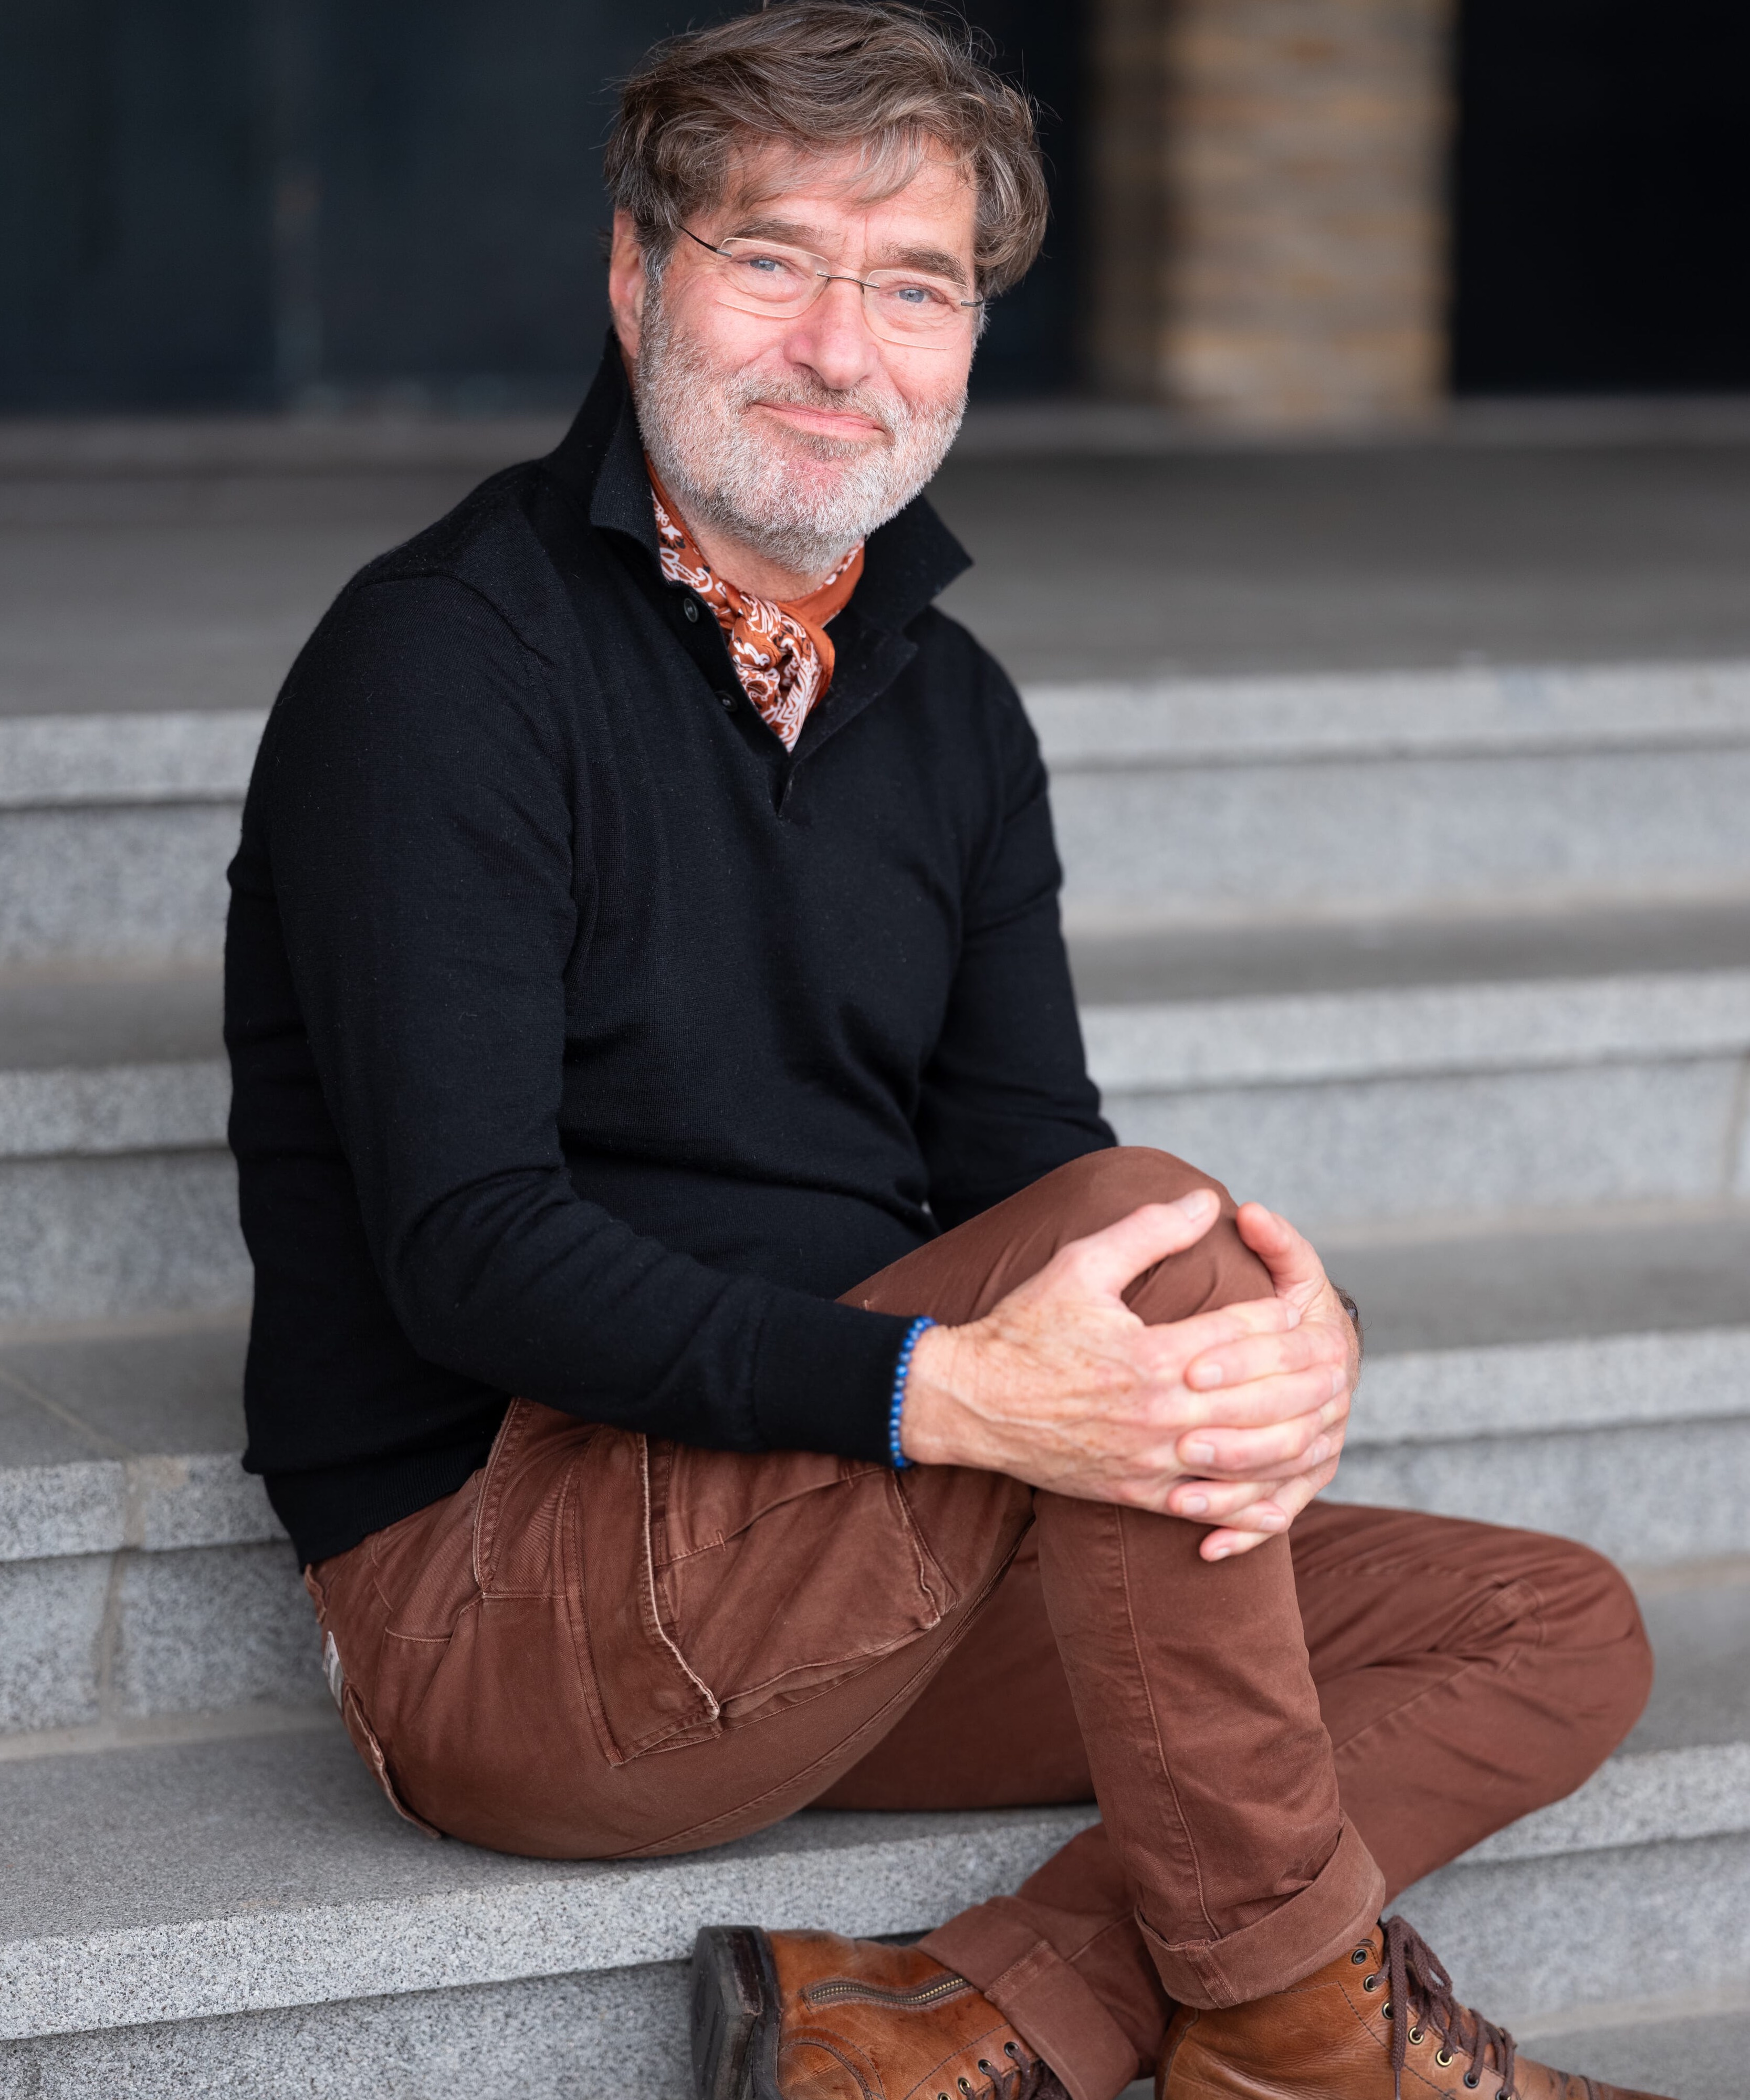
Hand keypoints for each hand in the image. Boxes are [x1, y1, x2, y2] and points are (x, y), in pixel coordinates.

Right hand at [900, 1191, 1343, 1537]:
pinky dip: (1256, 1494)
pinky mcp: (1138, 1494)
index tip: (1306, 1299)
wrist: (968, 1404)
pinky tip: (1282, 1475)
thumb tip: (1206, 1200)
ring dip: (1300, 1435)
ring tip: (1330, 1413)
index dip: (1284, 1313)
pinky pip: (1215, 1502)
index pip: (1246, 1334)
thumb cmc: (1022, 1329)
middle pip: (1265, 1396)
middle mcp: (1159, 1414)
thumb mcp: (1080, 1264)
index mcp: (1152, 1355)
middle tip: (1342, 1356)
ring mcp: (1151, 1461)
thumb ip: (1148, 1231)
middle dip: (1312, 1375)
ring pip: (1253, 1457)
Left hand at [1161, 1202, 1359, 1558]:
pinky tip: (1206, 1549)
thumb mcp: (1289, 1268)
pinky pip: (1280, 1513)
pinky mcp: (1304, 1477)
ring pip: (1283, 1475)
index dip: (1237, 1357)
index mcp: (1323, 1338)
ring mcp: (1321, 1442)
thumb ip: (1276, 1243)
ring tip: (1183, 1498)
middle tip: (1181, 1442)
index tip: (1187, 1362)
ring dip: (1235, 1490)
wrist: (1319, 1346)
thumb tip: (1251, 1211)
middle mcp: (1331, 1395)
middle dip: (1234, 1435)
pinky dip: (1246, 1532)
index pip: (1285, 1352)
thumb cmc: (1286, 1298)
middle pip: (1286, 1422)